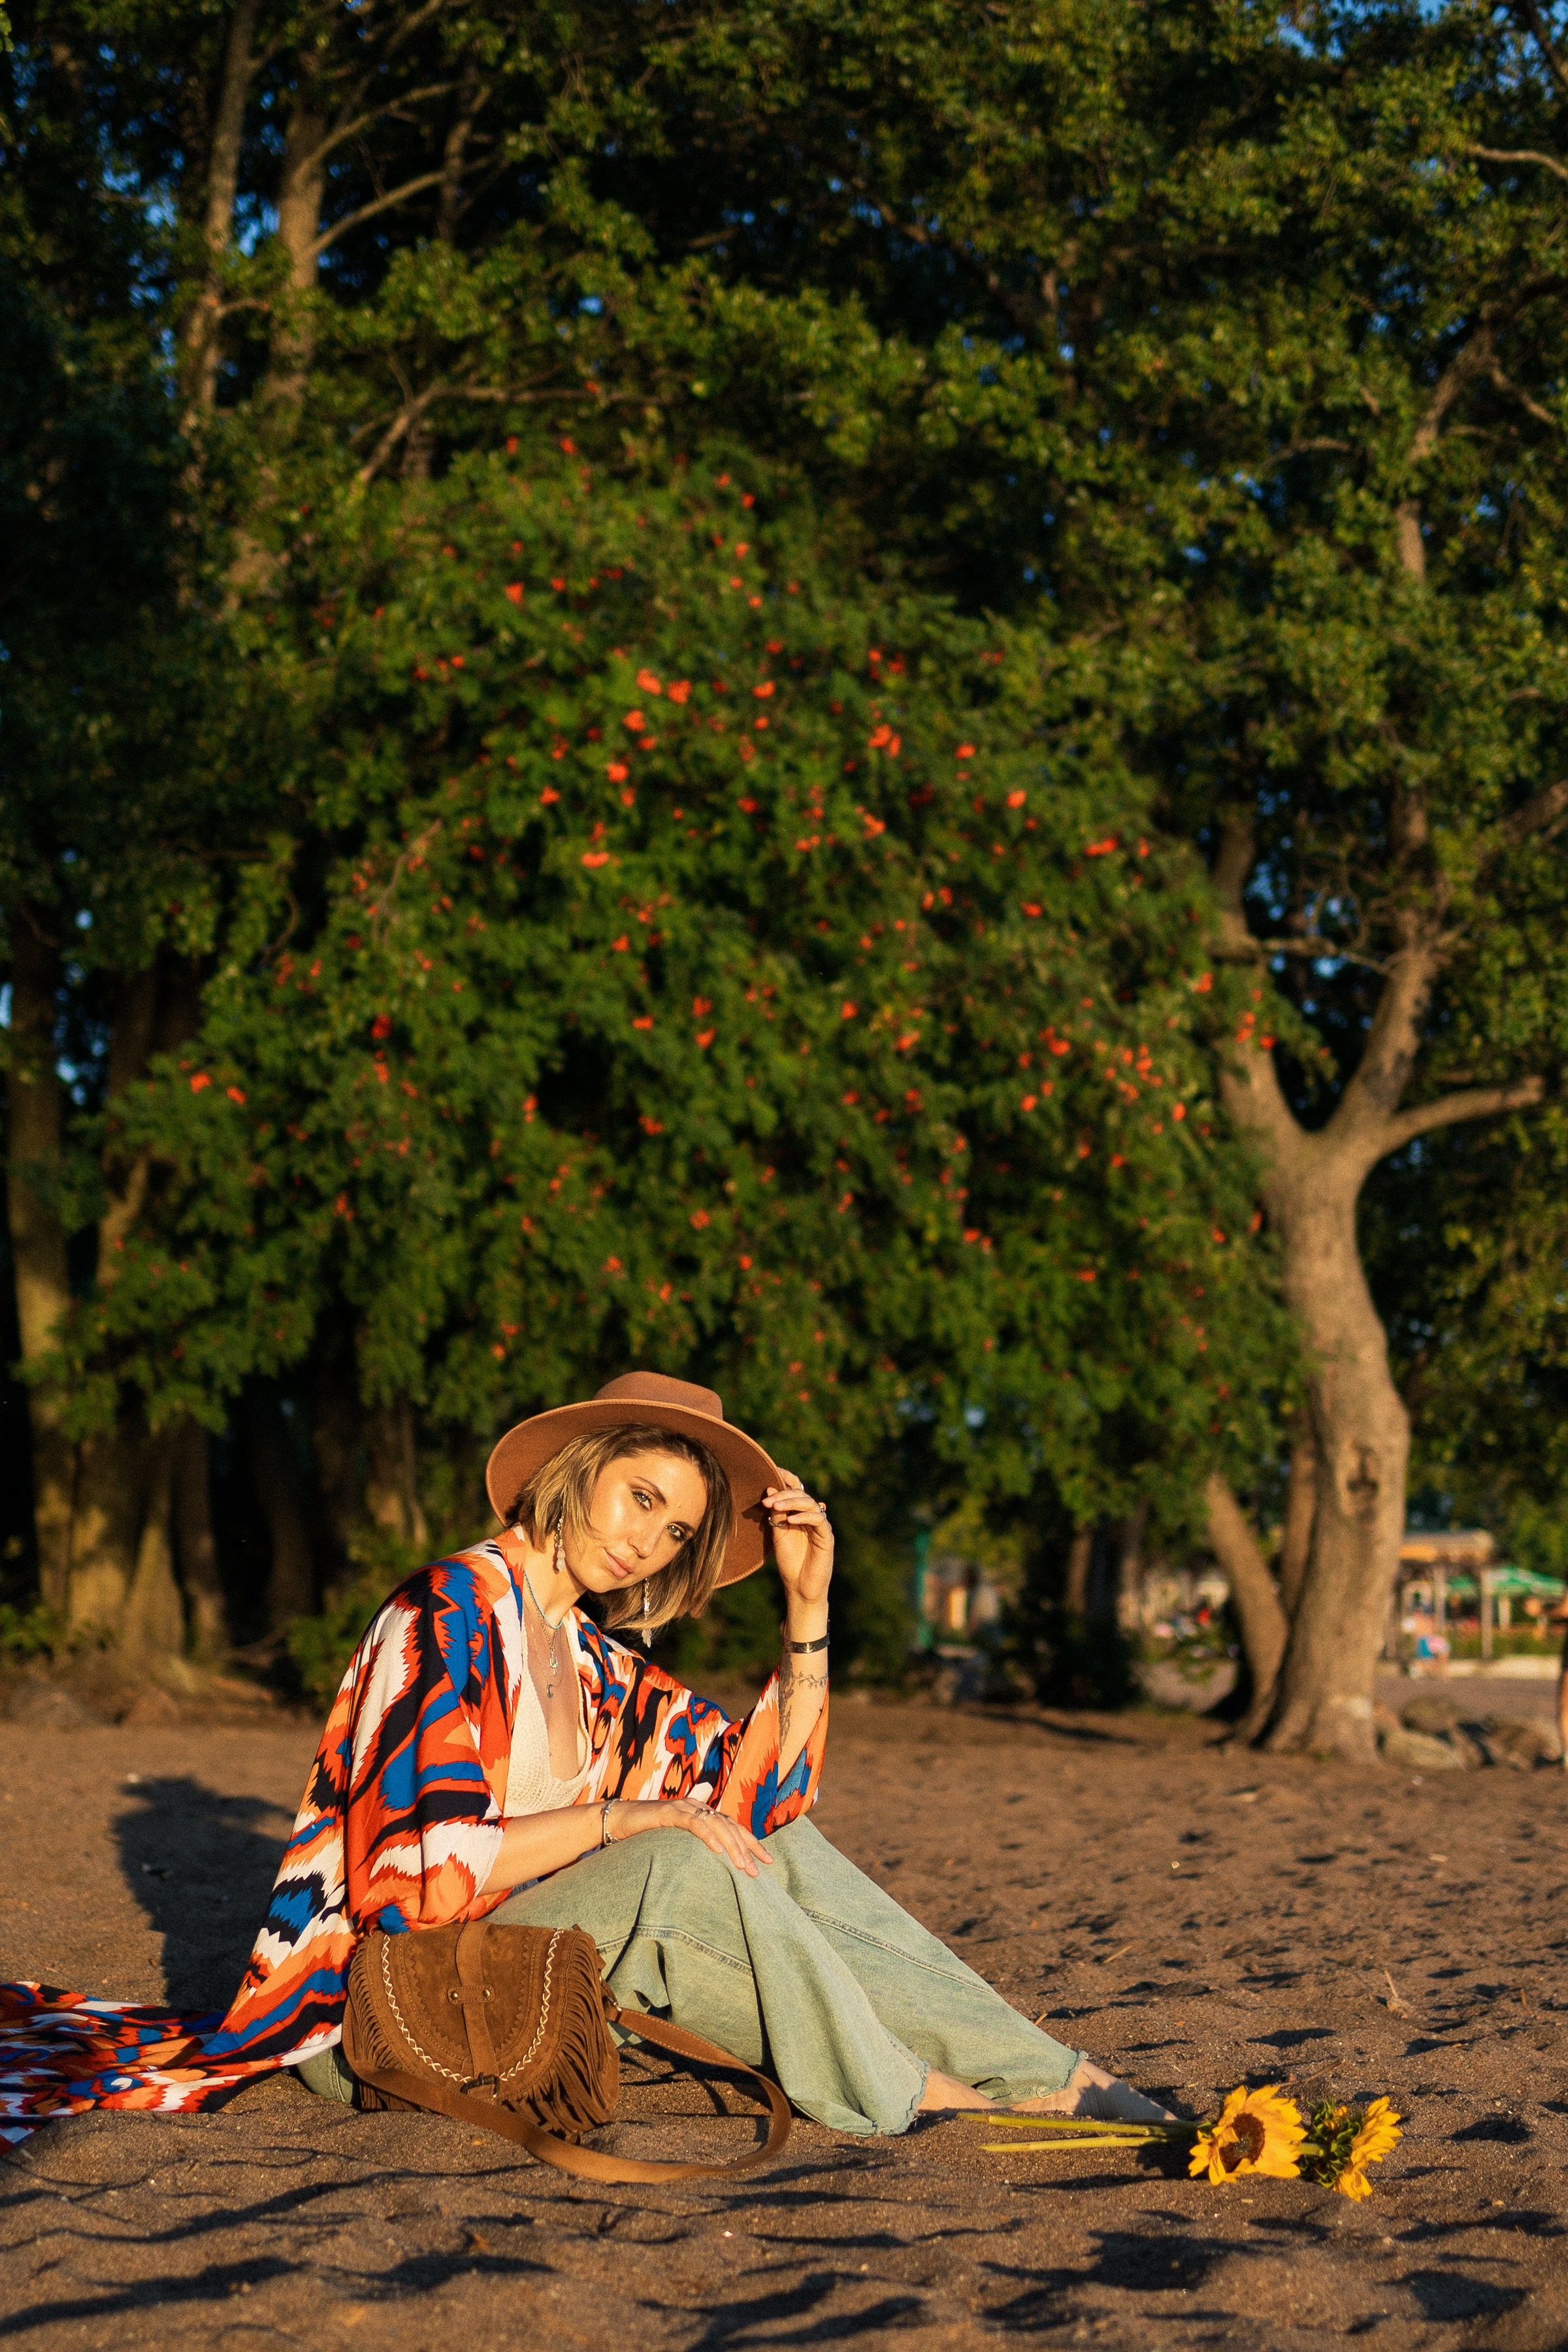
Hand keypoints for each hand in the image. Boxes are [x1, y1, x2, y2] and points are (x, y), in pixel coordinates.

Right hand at [605, 1798, 774, 1877]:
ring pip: (716, 1825)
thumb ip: (695, 1848)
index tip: (768, 1861)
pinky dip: (707, 1836)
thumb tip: (716, 1867)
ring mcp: (684, 1808)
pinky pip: (693, 1823)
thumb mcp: (677, 1842)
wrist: (619, 1820)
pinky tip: (717, 1851)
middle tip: (757, 1871)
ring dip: (731, 1846)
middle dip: (746, 1849)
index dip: (752, 1843)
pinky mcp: (669, 1812)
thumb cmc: (648, 1834)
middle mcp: (697, 1807)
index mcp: (702, 1814)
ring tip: (742, 1865)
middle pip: (730, 1826)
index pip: (733, 1827)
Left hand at [764, 1469, 833, 1611]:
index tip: (771, 1470)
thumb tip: (770, 1488)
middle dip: (784, 1494)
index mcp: (799, 1513)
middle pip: (801, 1494)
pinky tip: (791, 1520)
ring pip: (810, 1504)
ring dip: (792, 1502)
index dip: (786, 1477)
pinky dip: (804, 1517)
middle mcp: (811, 1516)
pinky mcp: (826, 1537)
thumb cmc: (789, 1561)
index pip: (795, 1488)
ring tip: (776, 1506)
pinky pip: (818, 1520)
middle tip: (767, 1499)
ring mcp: (820, 1526)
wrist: (799, 1587)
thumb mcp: (778, 1534)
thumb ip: (776, 1514)